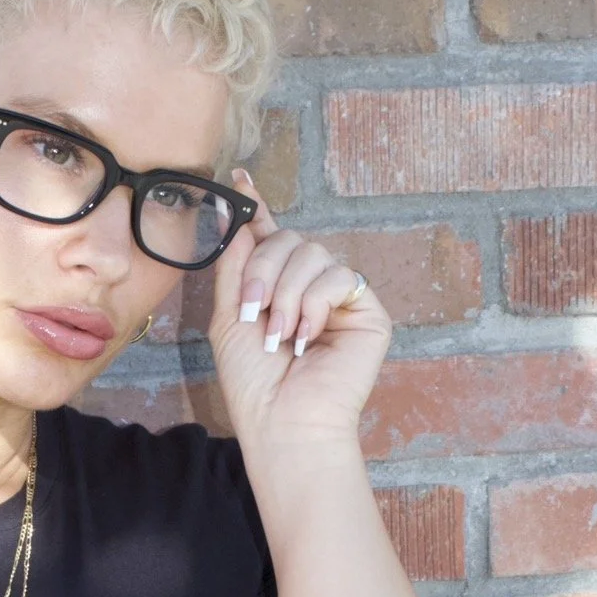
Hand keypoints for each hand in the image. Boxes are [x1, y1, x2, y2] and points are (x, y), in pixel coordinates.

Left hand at [208, 170, 392, 446]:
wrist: (283, 419)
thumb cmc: (253, 382)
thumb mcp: (229, 316)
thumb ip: (234, 264)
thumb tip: (232, 213)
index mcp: (275, 288)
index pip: (268, 238)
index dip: (256, 207)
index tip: (238, 177)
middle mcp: (308, 288)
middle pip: (289, 239)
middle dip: (264, 271)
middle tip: (253, 312)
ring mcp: (339, 298)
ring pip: (313, 253)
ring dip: (287, 293)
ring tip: (281, 335)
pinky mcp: (367, 311)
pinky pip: (340, 275)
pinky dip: (316, 304)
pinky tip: (308, 336)